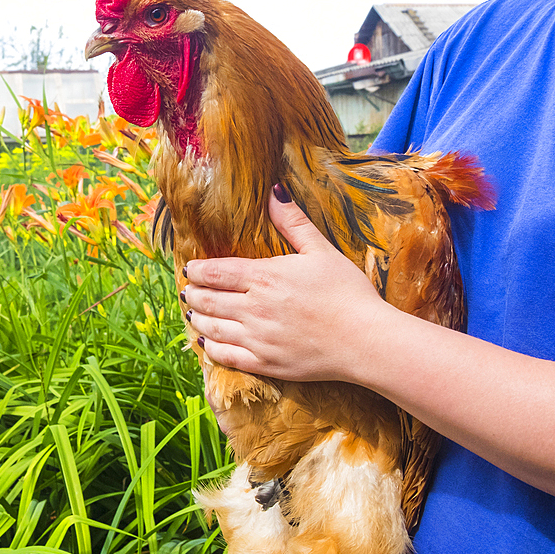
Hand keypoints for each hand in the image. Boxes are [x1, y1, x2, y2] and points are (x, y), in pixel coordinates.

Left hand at [184, 186, 388, 383]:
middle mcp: (254, 308)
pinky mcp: (265, 363)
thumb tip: (273, 190)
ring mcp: (257, 338)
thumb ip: (293, 222)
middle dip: (194, 294)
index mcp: (265, 277)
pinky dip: (211, 348)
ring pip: (212, 328)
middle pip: (208, 300)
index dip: (198, 270)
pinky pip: (226, 357)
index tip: (191, 269)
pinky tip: (207, 342)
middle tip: (188, 291)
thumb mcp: (321, 250)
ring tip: (193, 313)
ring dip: (198, 318)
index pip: (215, 272)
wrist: (366, 341)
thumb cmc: (347, 293)